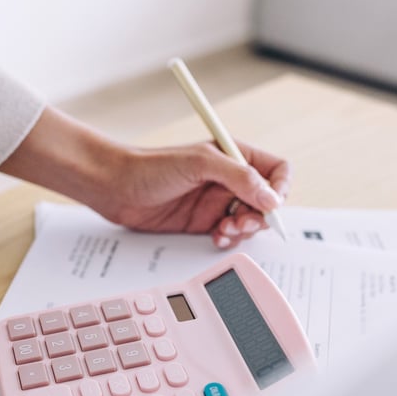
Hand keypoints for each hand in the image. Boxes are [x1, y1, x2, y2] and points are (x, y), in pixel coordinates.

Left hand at [99, 139, 289, 248]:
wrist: (116, 188)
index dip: (281, 187)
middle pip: (267, 201)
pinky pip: (229, 235)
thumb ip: (239, 177)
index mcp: (233, 156)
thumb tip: (271, 198)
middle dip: (260, 215)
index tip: (271, 203)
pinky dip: (229, 239)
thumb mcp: (199, 163)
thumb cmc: (150, 167)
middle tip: (242, 221)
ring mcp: (216, 202)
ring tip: (226, 229)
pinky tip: (216, 237)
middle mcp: (229, 179)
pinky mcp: (203, 223)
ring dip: (244, 229)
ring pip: (250, 221)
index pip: (276, 170)